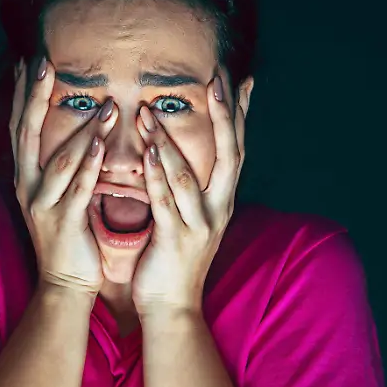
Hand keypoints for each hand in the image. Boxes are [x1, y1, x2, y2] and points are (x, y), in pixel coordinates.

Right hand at [11, 57, 118, 295]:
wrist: (65, 284)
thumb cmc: (69, 236)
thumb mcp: (60, 195)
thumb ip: (66, 165)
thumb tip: (80, 133)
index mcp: (26, 178)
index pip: (20, 127)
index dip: (23, 94)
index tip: (30, 61)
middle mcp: (28, 186)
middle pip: (26, 132)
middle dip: (34, 96)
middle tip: (43, 62)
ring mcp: (43, 204)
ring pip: (61, 158)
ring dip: (83, 128)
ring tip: (106, 103)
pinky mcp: (64, 221)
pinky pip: (77, 187)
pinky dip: (88, 163)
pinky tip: (100, 143)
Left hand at [131, 73, 246, 316]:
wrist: (172, 308)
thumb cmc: (174, 260)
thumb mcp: (189, 218)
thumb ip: (188, 187)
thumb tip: (180, 154)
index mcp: (223, 201)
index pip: (236, 148)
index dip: (238, 114)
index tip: (238, 80)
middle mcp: (218, 209)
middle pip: (228, 153)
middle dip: (222, 114)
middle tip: (215, 78)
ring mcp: (200, 225)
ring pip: (188, 174)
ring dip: (167, 140)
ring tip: (149, 110)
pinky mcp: (176, 240)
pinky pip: (166, 202)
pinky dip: (157, 176)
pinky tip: (148, 154)